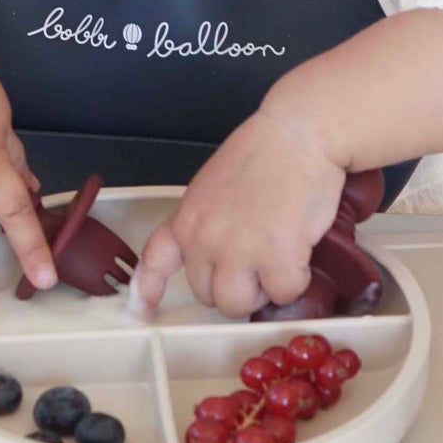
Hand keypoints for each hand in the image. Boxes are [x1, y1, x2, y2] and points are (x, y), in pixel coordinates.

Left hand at [136, 101, 347, 316]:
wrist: (299, 134)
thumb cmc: (266, 152)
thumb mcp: (214, 186)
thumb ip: (208, 221)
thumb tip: (220, 254)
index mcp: (188, 218)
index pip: (155, 261)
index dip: (147, 289)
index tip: (142, 308)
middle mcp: (205, 239)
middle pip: (208, 295)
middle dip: (234, 285)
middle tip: (257, 261)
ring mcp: (239, 251)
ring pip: (239, 304)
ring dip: (261, 291)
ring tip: (278, 262)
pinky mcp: (277, 258)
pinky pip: (283, 293)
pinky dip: (295, 280)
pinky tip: (300, 252)